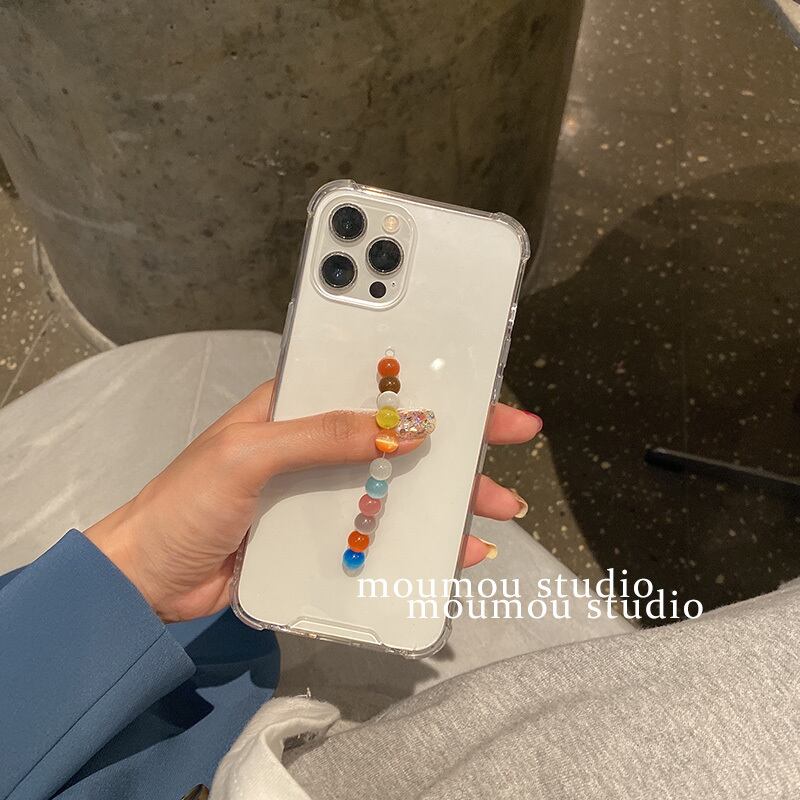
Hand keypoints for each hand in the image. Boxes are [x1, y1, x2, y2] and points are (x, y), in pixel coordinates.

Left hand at [86, 380, 541, 621]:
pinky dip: (421, 541)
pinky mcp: (325, 538)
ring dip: (449, 495)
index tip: (477, 383)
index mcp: (297, 407)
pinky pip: (383, 534)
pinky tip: (454, 550)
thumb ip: (324, 436)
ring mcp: (325, 494)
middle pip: (400, 437)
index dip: (426, 381)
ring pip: (400, 488)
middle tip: (513, 439)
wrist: (149, 583)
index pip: (372, 384)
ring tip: (495, 508)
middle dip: (457, 439)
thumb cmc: (189, 503)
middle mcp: (319, 446)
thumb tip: (408, 428)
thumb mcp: (252, 454)